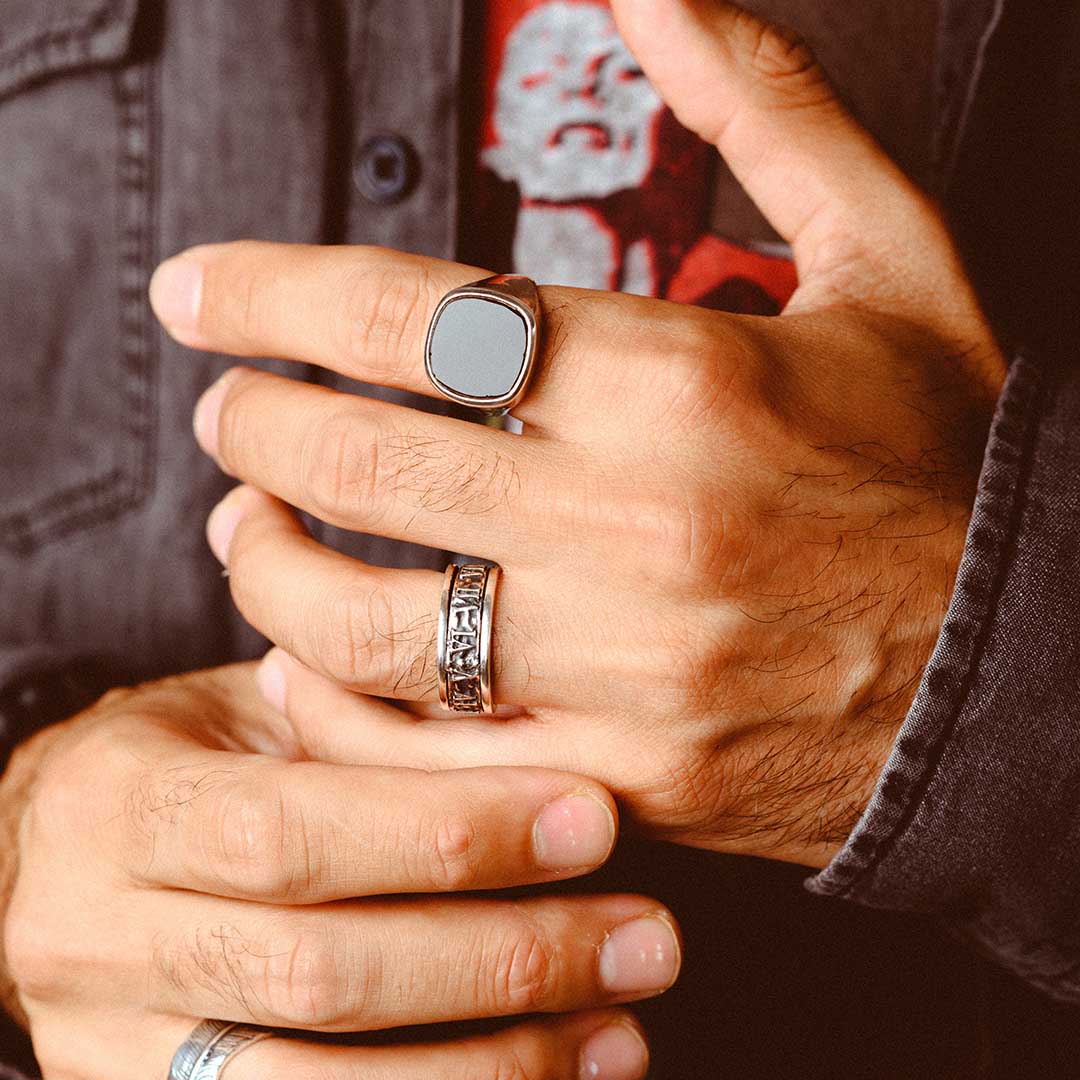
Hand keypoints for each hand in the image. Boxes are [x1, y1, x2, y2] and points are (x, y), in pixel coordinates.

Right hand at [0, 664, 674, 1078]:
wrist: (65, 854)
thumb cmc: (194, 757)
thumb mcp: (252, 710)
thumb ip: (354, 722)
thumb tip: (518, 722)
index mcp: (122, 805)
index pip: (296, 832)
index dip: (450, 833)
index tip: (592, 817)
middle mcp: (92, 937)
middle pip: (318, 973)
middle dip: (500, 960)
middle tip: (643, 936)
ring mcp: (112, 1049)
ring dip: (493, 1067)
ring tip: (621, 1031)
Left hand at [149, 1, 1005, 867]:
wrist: (1010, 667)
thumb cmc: (940, 471)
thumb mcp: (885, 260)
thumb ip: (761, 106)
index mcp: (681, 381)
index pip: (410, 313)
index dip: (270, 289)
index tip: (202, 291)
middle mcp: (635, 524)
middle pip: (354, 456)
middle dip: (247, 418)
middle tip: (225, 405)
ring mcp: (624, 668)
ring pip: (362, 620)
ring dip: (266, 563)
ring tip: (249, 524)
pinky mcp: (621, 775)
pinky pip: (427, 753)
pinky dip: (341, 703)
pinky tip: (315, 660)